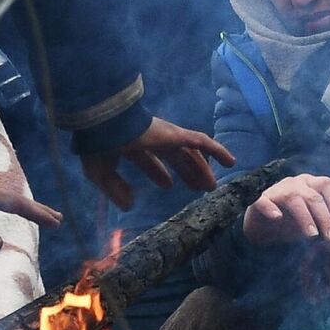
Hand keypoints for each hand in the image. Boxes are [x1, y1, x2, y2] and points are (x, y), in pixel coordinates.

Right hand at [80, 117, 236, 209]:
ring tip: (210, 186)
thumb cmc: (99, 146)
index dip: (157, 173)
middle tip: (197, 188)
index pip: (149, 160)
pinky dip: (218, 151)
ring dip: (201, 169)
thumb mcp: (100, 172)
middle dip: (185, 173)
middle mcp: (151, 139)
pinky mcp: (176, 134)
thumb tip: (129, 206)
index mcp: (132, 145)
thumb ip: (114, 188)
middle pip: (175, 158)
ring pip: (190, 154)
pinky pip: (202, 142)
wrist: (106, 124)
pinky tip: (230, 162)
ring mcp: (166, 136)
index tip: (168, 186)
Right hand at [243, 174, 329, 244]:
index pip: (328, 184)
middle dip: (324, 217)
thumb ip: (326, 219)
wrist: (261, 228)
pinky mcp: (258, 200)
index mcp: (310, 183)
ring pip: (293, 198)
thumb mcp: (312, 221)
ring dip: (304, 217)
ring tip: (311, 235)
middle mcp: (295, 183)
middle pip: (314, 196)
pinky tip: (277, 217)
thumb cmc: (290, 222)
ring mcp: (276, 190)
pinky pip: (264, 201)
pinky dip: (270, 208)